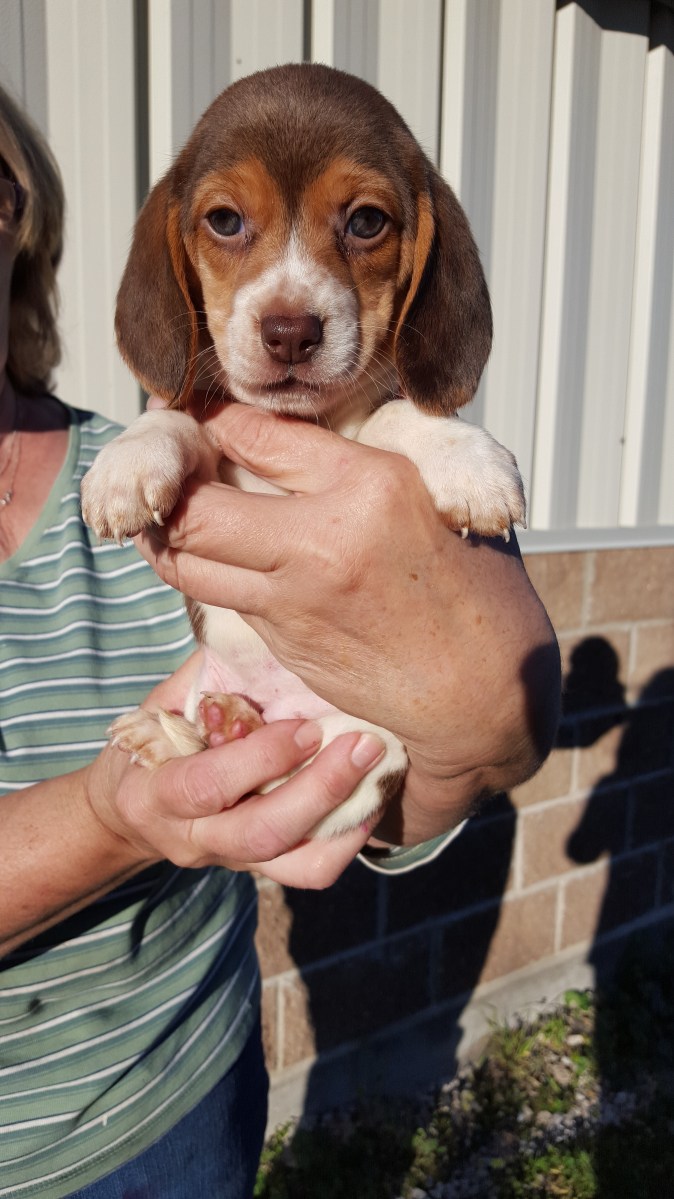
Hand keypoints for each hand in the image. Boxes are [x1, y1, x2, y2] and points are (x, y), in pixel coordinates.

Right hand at [87, 657, 386, 886]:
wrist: (132, 813)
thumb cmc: (156, 740)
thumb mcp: (165, 705)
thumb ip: (209, 678)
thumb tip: (263, 626)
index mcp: (155, 793)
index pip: (208, 785)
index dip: (261, 758)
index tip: (307, 725)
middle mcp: (192, 837)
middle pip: (262, 832)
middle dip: (320, 789)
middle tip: (364, 745)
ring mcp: (230, 860)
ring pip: (294, 865)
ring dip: (344, 820)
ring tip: (378, 774)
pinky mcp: (261, 870)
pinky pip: (311, 871)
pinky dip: (348, 841)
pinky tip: (371, 800)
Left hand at [135, 403, 559, 842]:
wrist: (484, 691)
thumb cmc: (478, 589)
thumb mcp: (441, 498)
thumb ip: (372, 463)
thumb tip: (308, 430)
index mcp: (371, 485)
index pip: (257, 434)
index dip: (215, 419)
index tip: (204, 414)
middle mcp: (320, 540)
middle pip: (196, 507)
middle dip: (172, 482)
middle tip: (172, 467)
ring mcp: (293, 600)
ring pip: (187, 560)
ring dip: (168, 534)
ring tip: (173, 512)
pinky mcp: (282, 642)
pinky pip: (220, 594)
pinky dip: (204, 570)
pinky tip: (212, 554)